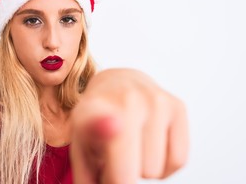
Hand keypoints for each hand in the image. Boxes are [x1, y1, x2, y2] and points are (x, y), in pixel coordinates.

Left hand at [70, 68, 188, 183]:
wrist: (118, 84)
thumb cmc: (96, 126)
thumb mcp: (80, 147)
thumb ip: (85, 171)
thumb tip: (109, 181)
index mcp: (92, 110)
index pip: (100, 121)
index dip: (107, 127)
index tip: (116, 126)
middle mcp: (126, 99)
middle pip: (131, 171)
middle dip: (121, 174)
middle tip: (113, 154)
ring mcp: (154, 100)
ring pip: (155, 171)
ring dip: (142, 170)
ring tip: (130, 145)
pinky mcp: (177, 106)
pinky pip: (178, 161)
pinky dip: (164, 167)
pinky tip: (150, 147)